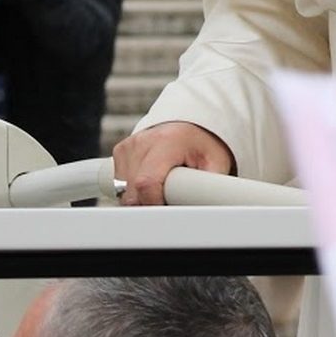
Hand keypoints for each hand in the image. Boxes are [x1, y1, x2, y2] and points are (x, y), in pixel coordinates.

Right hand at [112, 120, 234, 205]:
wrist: (192, 126)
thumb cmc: (203, 145)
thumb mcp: (216, 164)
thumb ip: (210, 187)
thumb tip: (210, 210)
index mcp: (167, 141)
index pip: (146, 183)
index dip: (155, 204)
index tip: (168, 211)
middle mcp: (143, 141)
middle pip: (132, 190)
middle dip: (149, 204)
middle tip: (170, 200)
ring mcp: (129, 145)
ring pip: (123, 190)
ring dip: (140, 197)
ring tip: (162, 188)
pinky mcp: (121, 151)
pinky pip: (119, 182)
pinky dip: (133, 189)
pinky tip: (151, 182)